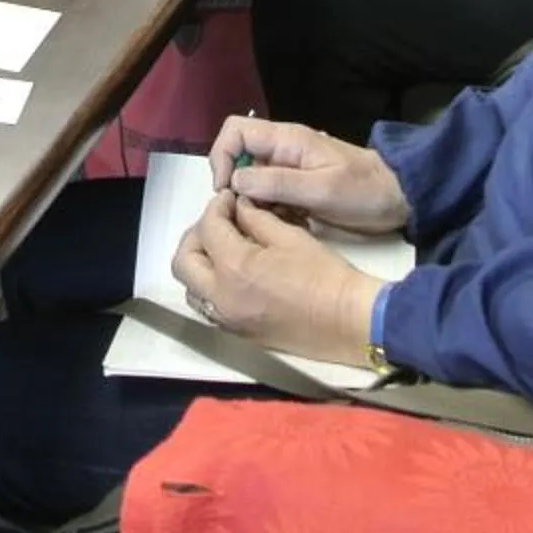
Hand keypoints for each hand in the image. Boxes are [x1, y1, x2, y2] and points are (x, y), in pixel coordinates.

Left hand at [169, 192, 379, 367]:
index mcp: (234, 268)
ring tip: (223, 248)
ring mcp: (226, 319)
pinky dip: (209, 286)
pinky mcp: (237, 333)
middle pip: (184, 261)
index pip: (208, 228)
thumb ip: (255, 218)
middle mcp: (221, 297)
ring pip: (191, 287)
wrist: (348, 321)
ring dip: (199, 263)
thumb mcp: (289, 236)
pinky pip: (207, 306)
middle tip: (220, 222)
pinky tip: (232, 273)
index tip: (231, 199)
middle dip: (197, 235)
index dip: (217, 207)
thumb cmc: (325, 276)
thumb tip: (238, 207)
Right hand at [206, 115, 410, 234]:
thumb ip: (277, 183)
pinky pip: (270, 196)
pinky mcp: (298, 188)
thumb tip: (235, 181)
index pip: (235, 131)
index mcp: (286, 140)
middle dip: (238, 188)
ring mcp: (290, 169)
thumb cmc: (363, 191)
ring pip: (252, 182)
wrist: (400, 199)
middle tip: (251, 215)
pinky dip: (273, 212)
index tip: (227, 192)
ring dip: (257, 204)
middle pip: (239, 159)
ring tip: (277, 223)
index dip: (222, 157)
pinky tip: (292, 225)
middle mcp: (282, 151)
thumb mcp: (322, 189)